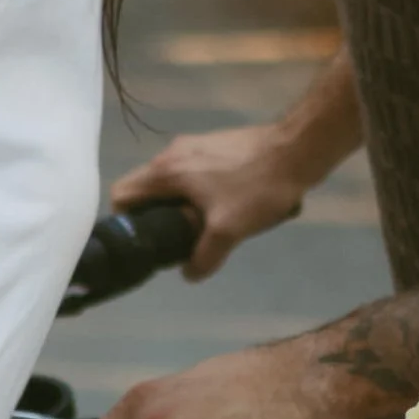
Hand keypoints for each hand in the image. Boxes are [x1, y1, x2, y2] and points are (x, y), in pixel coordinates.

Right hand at [108, 125, 309, 281]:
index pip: (122, 194)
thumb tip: (189, 273)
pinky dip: (199, 191)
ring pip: (172, 181)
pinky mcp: (214, 144)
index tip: (145, 240)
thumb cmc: (256, 188)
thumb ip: (203, 257)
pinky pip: (193, 172)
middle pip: (146, 189)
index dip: (124, 222)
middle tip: (178, 238)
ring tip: (206, 225)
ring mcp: (194, 144)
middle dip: (157, 216)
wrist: (296, 150)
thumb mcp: (228, 232)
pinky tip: (226, 205)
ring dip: (181, 204)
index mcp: (166, 171)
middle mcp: (172, 153)